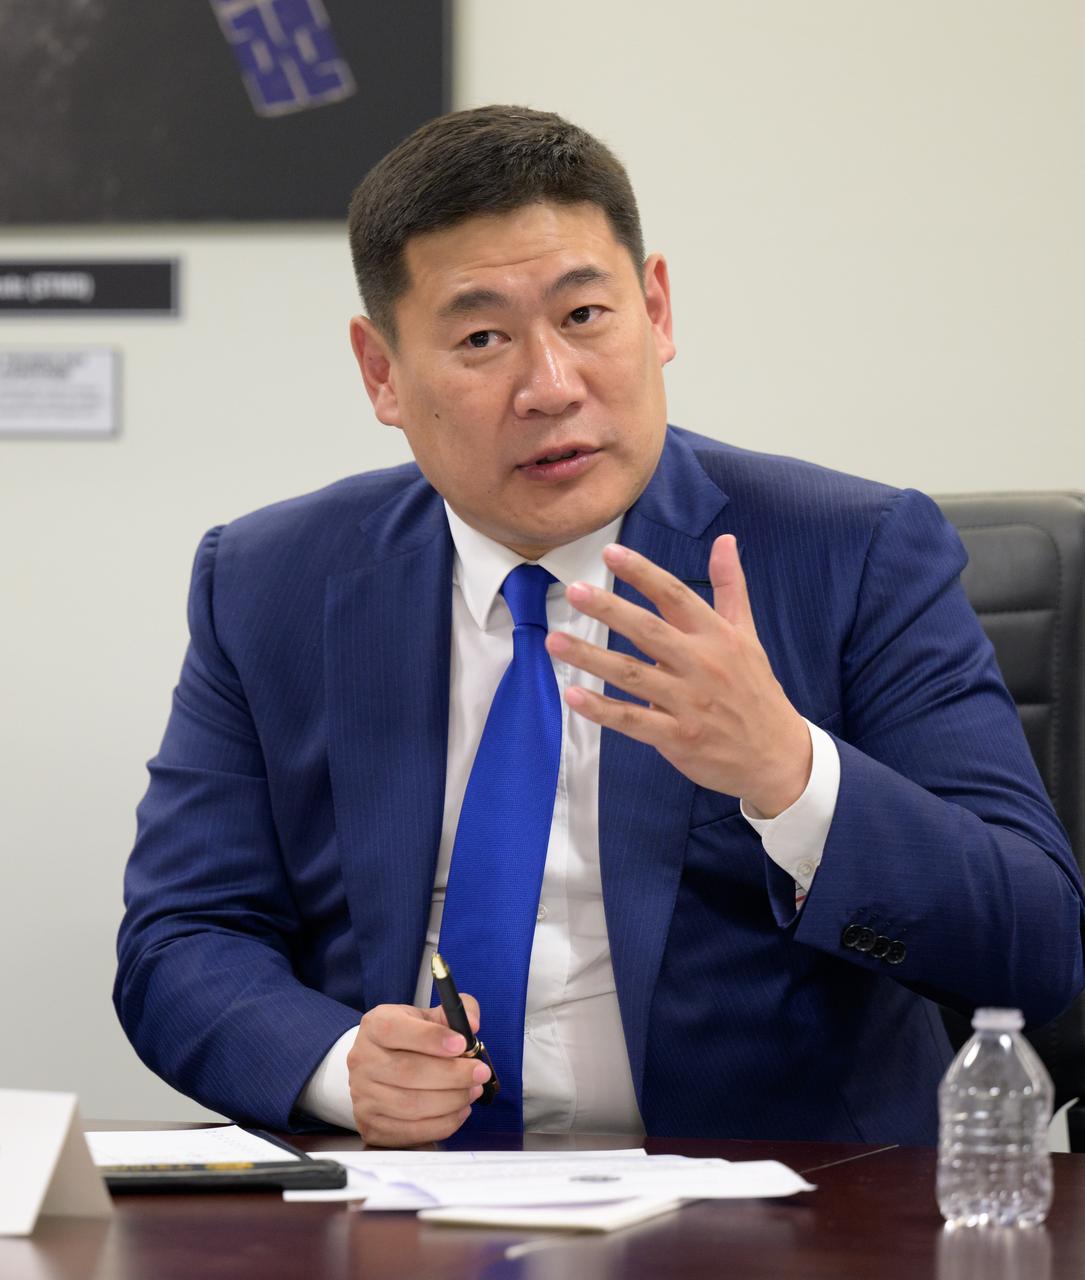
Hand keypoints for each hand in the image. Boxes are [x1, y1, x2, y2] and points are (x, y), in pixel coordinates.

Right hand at [345, 996, 491, 1145]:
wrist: (379, 1066)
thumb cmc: (408, 1039)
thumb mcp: (426, 1016)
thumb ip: (453, 1014)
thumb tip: (471, 1023)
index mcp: (374, 1026)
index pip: (394, 1030)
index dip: (431, 1038)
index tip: (462, 1044)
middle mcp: (362, 1060)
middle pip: (407, 1072)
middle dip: (452, 1075)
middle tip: (480, 1073)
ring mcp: (363, 1096)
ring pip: (411, 1105)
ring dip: (451, 1101)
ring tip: (472, 1091)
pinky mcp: (371, 1125)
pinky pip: (411, 1131)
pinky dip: (442, 1123)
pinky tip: (459, 1110)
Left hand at [545, 536, 810, 815]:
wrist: (778, 756)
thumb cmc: (755, 690)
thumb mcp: (747, 635)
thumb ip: (731, 587)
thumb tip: (725, 540)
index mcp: (717, 635)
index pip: (675, 595)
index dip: (643, 573)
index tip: (610, 553)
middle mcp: (702, 664)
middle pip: (648, 631)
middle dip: (609, 609)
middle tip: (574, 591)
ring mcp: (688, 702)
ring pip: (632, 674)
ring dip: (591, 657)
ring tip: (554, 642)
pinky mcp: (678, 737)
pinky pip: (633, 720)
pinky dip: (602, 709)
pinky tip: (573, 695)